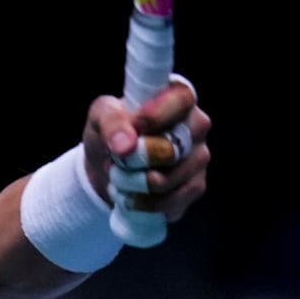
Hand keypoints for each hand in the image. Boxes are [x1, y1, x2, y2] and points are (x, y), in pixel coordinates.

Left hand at [82, 75, 210, 223]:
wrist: (108, 168)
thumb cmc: (108, 132)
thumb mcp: (100, 117)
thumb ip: (110, 120)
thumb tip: (125, 145)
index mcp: (176, 96)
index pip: (181, 98)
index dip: (156, 115)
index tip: (134, 126)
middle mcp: (196, 125)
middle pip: (173, 147)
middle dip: (135, 159)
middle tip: (115, 159)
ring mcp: (199, 157)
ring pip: (167, 179)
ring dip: (132, 182)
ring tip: (117, 175)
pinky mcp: (196, 186)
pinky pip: (171, 201)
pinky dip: (142, 201)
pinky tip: (129, 194)